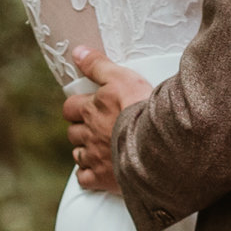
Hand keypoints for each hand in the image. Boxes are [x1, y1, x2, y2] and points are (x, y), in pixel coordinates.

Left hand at [65, 46, 155, 191]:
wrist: (161, 143)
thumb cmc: (143, 107)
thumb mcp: (123, 78)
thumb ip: (98, 65)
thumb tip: (76, 52)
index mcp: (90, 110)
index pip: (70, 108)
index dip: (78, 107)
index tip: (88, 107)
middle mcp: (87, 134)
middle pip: (73, 132)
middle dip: (81, 129)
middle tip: (99, 127)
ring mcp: (93, 158)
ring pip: (78, 154)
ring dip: (85, 151)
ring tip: (102, 147)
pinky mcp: (102, 178)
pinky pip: (84, 178)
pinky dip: (88, 175)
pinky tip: (99, 170)